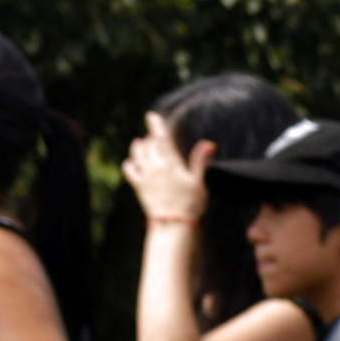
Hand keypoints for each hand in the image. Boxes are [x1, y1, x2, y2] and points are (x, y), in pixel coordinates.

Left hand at [123, 112, 214, 228]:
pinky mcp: (138, 186)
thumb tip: (209, 144)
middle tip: (154, 136)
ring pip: (136, 154)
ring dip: (138, 147)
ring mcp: (145, 176)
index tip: (151, 116)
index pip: (161, 138)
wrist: (173, 224)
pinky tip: (132, 162)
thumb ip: (201, 161)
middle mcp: (155, 166)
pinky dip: (129, 163)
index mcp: (171, 163)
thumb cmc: (191, 204)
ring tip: (140, 143)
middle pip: (148, 145)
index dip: (155, 125)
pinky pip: (129, 169)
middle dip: (150, 138)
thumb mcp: (200, 182)